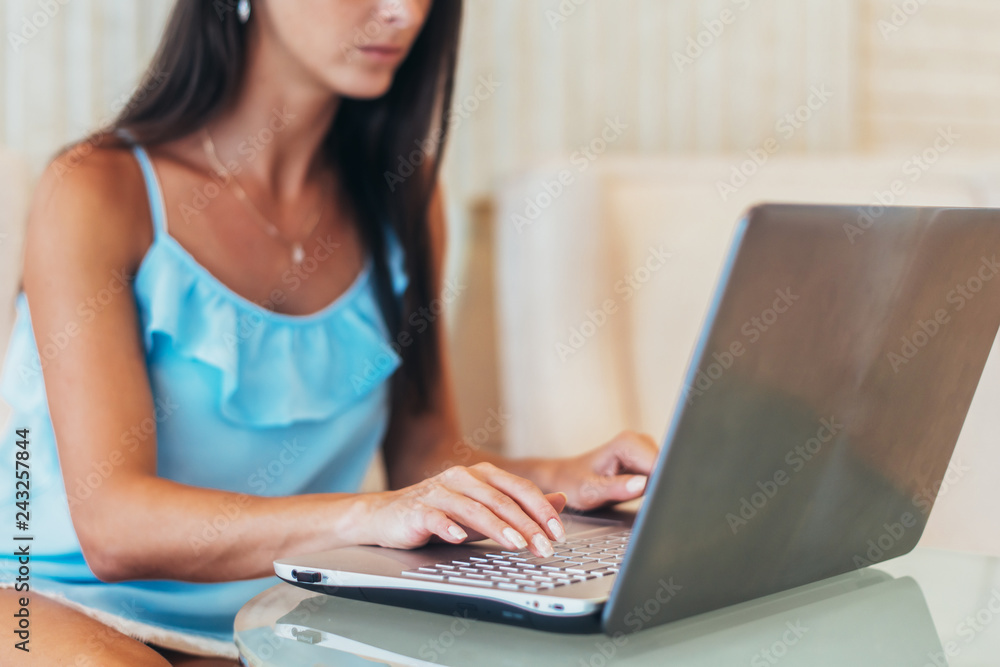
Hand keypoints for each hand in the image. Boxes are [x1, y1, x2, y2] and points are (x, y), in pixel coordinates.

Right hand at [361, 462, 567, 556]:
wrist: (387, 516)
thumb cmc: (439, 514)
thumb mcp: (485, 511)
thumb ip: (520, 507)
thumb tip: (560, 500)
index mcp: (482, 475)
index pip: (519, 489)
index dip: (541, 509)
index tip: (558, 533)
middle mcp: (462, 477)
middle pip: (501, 499)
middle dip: (527, 525)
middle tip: (544, 547)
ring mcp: (439, 491)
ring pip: (474, 508)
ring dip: (498, 528)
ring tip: (516, 545)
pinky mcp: (418, 509)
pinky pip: (436, 516)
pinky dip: (449, 527)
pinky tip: (458, 539)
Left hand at [550, 430, 659, 510]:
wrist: (565, 478)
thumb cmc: (573, 482)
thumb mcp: (589, 491)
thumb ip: (616, 489)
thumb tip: (642, 484)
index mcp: (627, 443)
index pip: (660, 466)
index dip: (660, 485)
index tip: (648, 498)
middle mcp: (639, 441)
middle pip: (667, 469)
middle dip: (658, 489)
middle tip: (632, 499)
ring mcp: (645, 450)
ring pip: (667, 474)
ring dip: (656, 490)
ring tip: (628, 495)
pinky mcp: (648, 461)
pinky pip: (661, 477)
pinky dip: (653, 489)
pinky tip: (634, 493)